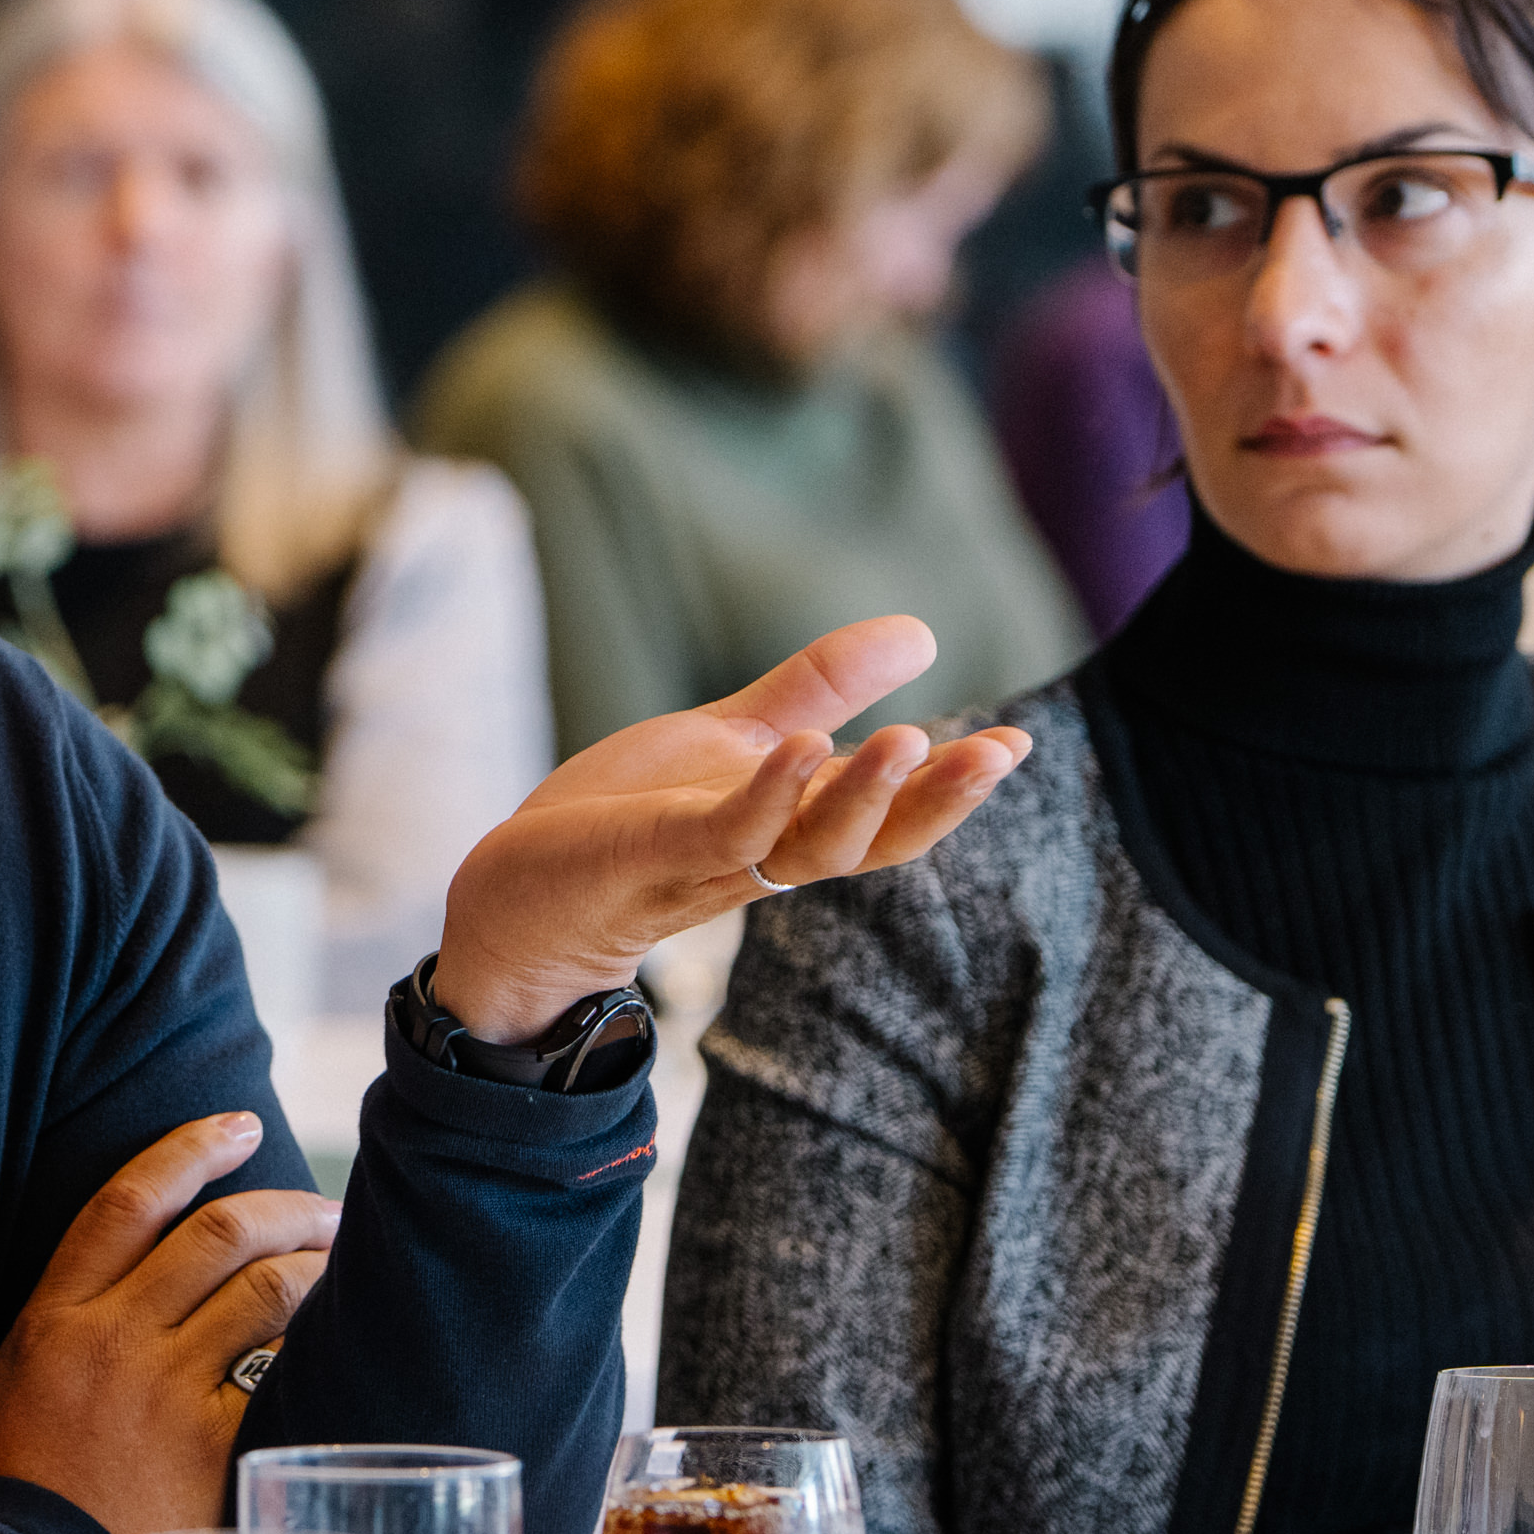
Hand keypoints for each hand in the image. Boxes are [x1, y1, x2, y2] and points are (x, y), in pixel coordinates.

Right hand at [0, 1111, 334, 1533]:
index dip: (189, 1149)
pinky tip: (334, 1341)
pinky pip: (278, 1371)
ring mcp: (163, 1389)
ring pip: (262, 1288)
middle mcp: (110, 1336)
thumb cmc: (5, 1495)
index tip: (237, 1126)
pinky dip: (312, 1345)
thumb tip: (95, 1308)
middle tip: (327, 1207)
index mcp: (52, 1316)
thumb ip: (49, 1340)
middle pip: (216, 1232)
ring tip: (343, 1264)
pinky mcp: (208, 1445)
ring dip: (315, 1263)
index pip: (127, 1201)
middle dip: (285, 1205)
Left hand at [426, 614, 1030, 1046]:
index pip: (888, 817)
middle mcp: (766, 855)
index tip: (1017, 745)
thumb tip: (922, 634)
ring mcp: (711, 862)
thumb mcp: (734, 740)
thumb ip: (819, 691)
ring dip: (861, 799)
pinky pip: (725, 834)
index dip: (952, 789)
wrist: (516, 898)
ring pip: (810, 848)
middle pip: (872, 844)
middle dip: (937, 803)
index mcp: (792, 827)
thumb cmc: (624, 822)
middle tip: (1000, 753)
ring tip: (907, 739)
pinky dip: (766, 796)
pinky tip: (798, 749)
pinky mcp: (655, 855)